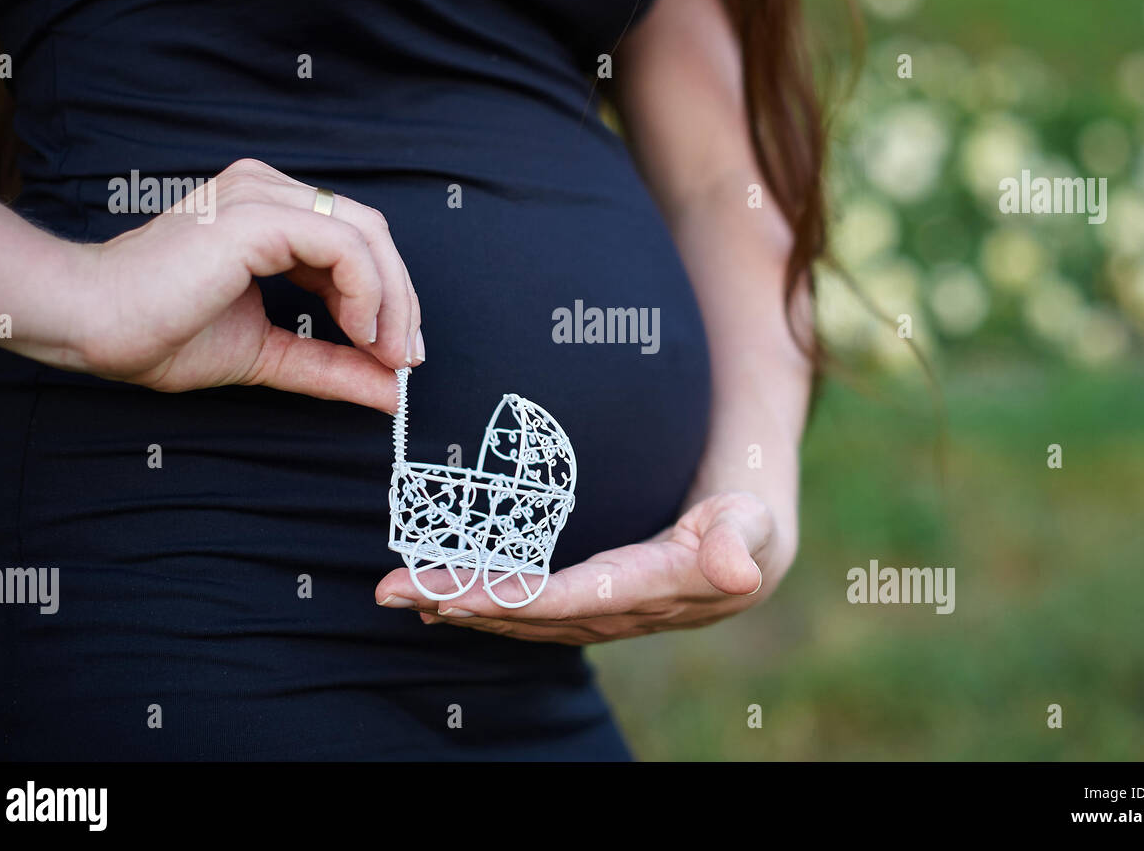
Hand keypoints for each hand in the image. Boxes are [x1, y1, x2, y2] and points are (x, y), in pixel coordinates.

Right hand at [70, 158, 420, 410]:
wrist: (93, 325)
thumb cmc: (161, 332)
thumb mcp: (271, 354)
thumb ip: (332, 366)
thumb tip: (390, 392)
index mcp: (267, 214)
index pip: (356, 242)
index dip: (389, 297)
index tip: (397, 355)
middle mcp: (267, 192)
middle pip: (371, 232)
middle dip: (401, 299)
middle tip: (405, 358)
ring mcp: (260, 196)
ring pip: (367, 234)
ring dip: (392, 299)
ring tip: (385, 351)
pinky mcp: (256, 217)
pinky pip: (343, 246)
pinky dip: (366, 292)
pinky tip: (360, 331)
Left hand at [374, 491, 782, 644]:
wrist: (752, 554)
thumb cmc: (747, 525)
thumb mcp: (751, 524)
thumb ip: (738, 545)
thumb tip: (736, 572)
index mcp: (650, 590)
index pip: (566, 600)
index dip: (507, 600)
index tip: (450, 593)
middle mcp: (615, 612)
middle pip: (524, 615)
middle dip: (456, 604)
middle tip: (391, 588)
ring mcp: (598, 613)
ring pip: (517, 617)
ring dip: (456, 606)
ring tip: (398, 592)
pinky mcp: (588, 604)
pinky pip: (527, 611)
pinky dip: (480, 604)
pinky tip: (439, 597)